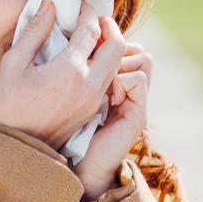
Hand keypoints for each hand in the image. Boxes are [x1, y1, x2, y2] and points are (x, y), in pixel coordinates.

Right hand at [0, 0, 125, 151]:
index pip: (92, 30)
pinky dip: (106, 64)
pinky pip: (109, 79)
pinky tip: (89, 59)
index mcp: (69, 69)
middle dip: (109, 26)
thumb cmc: (10, 105)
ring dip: (110, 46)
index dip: (89, 12)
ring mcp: (94, 98)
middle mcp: (89, 83)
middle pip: (117, 46)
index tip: (81, 5)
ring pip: (116, 63)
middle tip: (96, 18)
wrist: (20, 148)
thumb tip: (49, 6)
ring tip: (93, 37)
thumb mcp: (13, 65)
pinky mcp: (94, 109)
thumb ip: (33, 32)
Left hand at [73, 40, 152, 199]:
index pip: (121, 44)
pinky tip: (105, 91)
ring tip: (98, 73)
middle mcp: (125, 87)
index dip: (108, 34)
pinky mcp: (137, 113)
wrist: (72, 167)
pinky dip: (122, 77)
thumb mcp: (64, 90)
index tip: (87, 35)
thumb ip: (76, 67)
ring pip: (142, 57)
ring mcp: (134, 100)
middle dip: (115, 42)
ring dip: (120, 58)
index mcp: (110, 79)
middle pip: (135, 47)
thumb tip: (69, 36)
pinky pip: (138, 78)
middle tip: (93, 49)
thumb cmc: (60, 130)